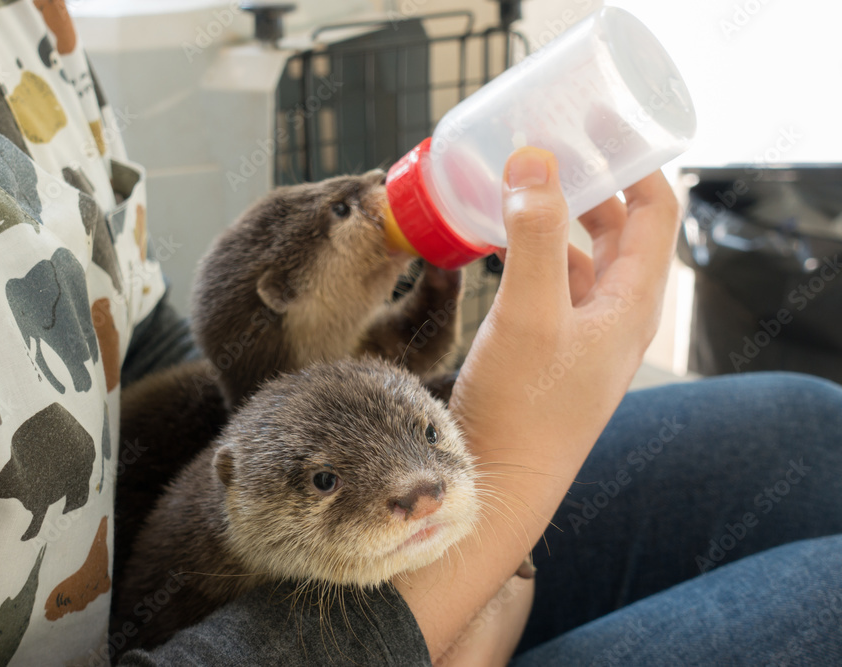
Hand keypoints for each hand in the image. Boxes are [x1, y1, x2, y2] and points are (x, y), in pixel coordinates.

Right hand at [394, 147, 680, 662]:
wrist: (498, 484)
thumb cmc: (524, 409)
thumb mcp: (530, 314)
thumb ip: (534, 236)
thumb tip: (534, 161)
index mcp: (631, 303)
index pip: (656, 211)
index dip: (635, 162)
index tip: (598, 123)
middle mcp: (615, 316)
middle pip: (618, 229)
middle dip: (589, 183)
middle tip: (549, 145)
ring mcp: (581, 334)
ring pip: (580, 257)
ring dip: (555, 218)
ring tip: (516, 185)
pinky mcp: (546, 350)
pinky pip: (549, 283)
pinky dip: (529, 252)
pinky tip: (495, 243)